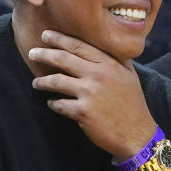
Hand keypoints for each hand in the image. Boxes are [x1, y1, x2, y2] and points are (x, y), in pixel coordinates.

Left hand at [29, 30, 156, 160]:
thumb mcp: (130, 76)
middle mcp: (98, 75)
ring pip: (56, 81)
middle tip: (32, 53)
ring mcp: (89, 93)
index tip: (46, 35)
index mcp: (109, 64)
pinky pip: (59, 104)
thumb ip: (119, 59)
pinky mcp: (82, 112)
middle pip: (63, 59)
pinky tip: (51, 103)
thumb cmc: (134, 105)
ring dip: (42, 81)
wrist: (138, 134)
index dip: (59, 39)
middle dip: (44, 54)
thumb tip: (110, 44)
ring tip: (36, 83)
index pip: (79, 46)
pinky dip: (53, 104)